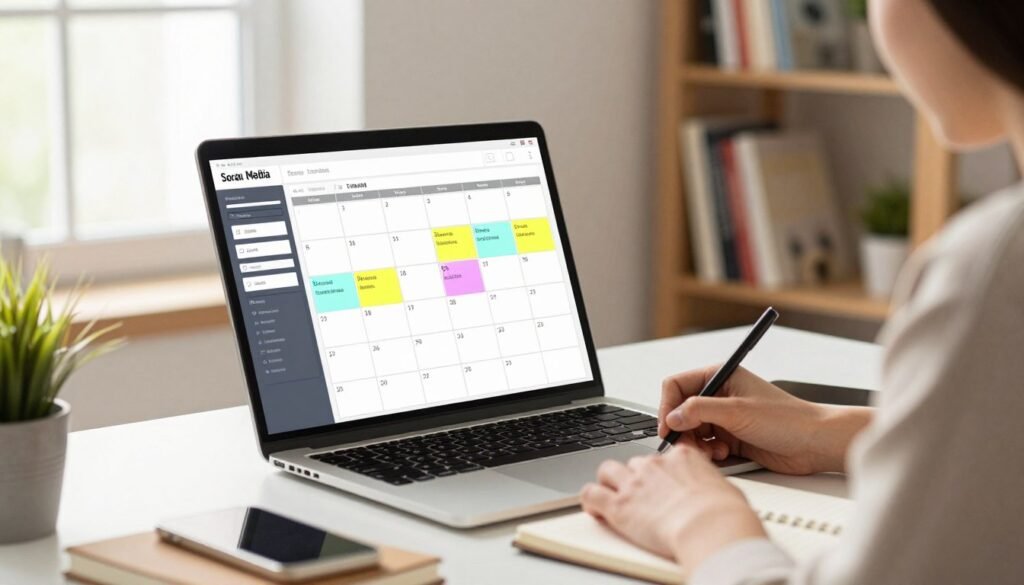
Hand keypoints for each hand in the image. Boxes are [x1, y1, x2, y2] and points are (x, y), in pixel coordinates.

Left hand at [581, 445, 764, 570]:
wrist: (709, 526)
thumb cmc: (723, 512)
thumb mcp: (724, 489)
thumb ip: (710, 485)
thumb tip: (714, 493)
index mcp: (681, 457)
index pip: (664, 456)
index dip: (661, 470)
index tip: (662, 480)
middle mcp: (654, 465)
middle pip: (635, 463)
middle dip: (635, 476)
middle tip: (640, 493)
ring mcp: (634, 483)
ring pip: (608, 470)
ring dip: (609, 482)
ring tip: (612, 495)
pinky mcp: (618, 505)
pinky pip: (591, 494)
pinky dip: (589, 500)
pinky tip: (593, 508)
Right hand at [659, 366, 871, 474]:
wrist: (814, 443)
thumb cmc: (786, 419)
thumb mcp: (738, 411)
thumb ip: (700, 411)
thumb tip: (672, 417)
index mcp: (720, 376)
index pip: (676, 386)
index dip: (668, 406)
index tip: (668, 427)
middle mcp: (718, 396)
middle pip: (680, 412)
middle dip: (683, 430)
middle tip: (689, 446)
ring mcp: (723, 418)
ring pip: (690, 431)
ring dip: (697, 444)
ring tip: (714, 451)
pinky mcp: (729, 438)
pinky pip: (704, 446)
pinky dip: (708, 453)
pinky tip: (723, 454)